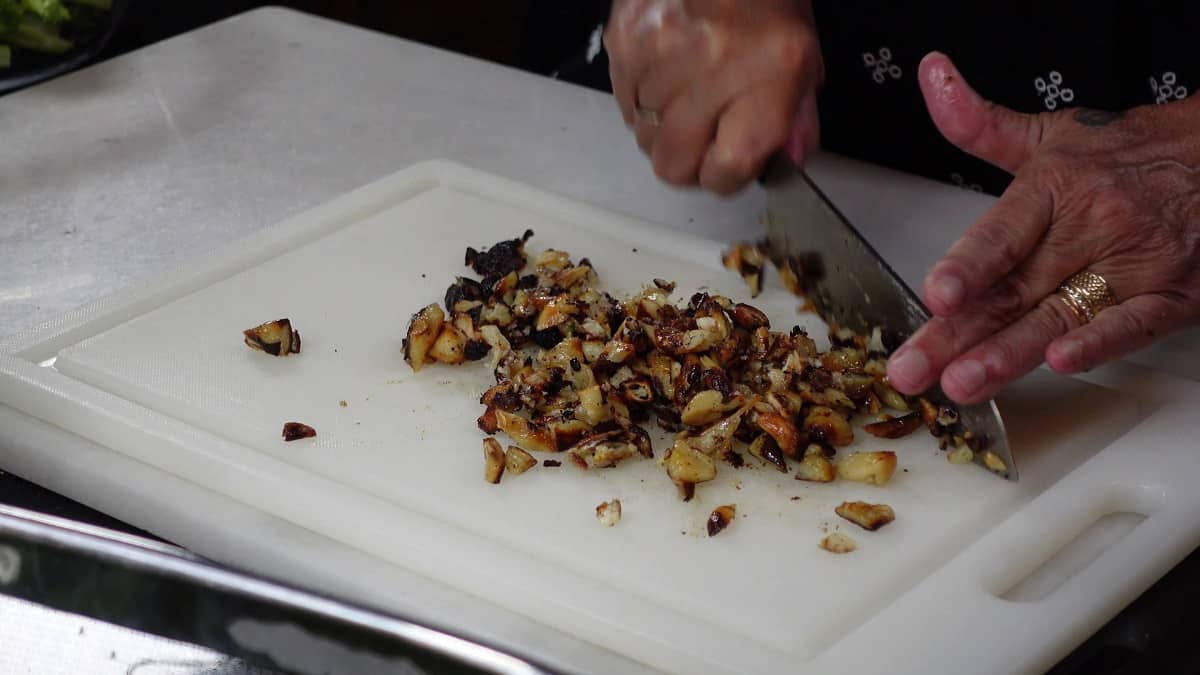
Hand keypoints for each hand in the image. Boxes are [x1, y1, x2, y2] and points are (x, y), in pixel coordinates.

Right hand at [604, 0, 821, 193]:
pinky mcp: (625, 39)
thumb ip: (797, 120)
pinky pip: (623, 100)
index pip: (726, 170)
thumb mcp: (803, 59)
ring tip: (687, 91)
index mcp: (767, 76)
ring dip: (663, 126)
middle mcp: (712, 66)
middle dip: (688, 160)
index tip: (729, 166)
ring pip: (643, 135)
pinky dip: (641, 96)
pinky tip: (666, 71)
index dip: (725, 177)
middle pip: (673, 164)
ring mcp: (660, 53)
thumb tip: (786, 160)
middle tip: (704, 135)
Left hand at [887, 52, 1199, 404]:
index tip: (937, 293)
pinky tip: (1062, 362)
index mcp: (1056, 188)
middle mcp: (1092, 227)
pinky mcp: (1170, 295)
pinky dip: (1099, 344)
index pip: (1003, 233)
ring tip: (963, 382)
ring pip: (1059, 316)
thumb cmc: (1127, 154)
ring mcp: (1132, 264)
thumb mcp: (1050, 135)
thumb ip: (980, 124)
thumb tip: (932, 76)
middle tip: (914, 367)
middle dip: (957, 334)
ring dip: (1008, 354)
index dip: (968, 265)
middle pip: (1013, 289)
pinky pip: (1132, 324)